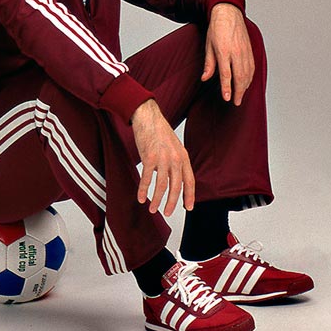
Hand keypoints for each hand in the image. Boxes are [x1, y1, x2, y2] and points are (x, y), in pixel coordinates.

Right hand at [132, 99, 194, 215]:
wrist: (148, 117)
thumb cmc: (159, 132)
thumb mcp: (174, 147)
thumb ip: (176, 162)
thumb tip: (173, 180)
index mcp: (183, 156)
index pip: (190, 180)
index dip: (190, 195)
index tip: (189, 207)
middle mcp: (175, 158)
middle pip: (176, 186)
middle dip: (172, 202)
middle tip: (167, 213)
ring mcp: (162, 158)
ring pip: (162, 185)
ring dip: (157, 200)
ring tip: (153, 209)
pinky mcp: (149, 157)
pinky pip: (146, 179)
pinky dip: (143, 190)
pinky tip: (140, 197)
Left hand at [202, 3, 254, 105]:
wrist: (228, 13)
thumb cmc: (217, 29)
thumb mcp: (208, 45)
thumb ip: (209, 63)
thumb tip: (205, 78)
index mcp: (224, 51)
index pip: (227, 74)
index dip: (227, 88)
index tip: (227, 98)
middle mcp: (236, 52)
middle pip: (240, 76)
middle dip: (239, 91)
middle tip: (236, 102)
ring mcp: (245, 51)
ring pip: (248, 73)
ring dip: (246, 86)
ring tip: (241, 96)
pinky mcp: (250, 50)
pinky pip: (252, 67)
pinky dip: (250, 77)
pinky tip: (247, 83)